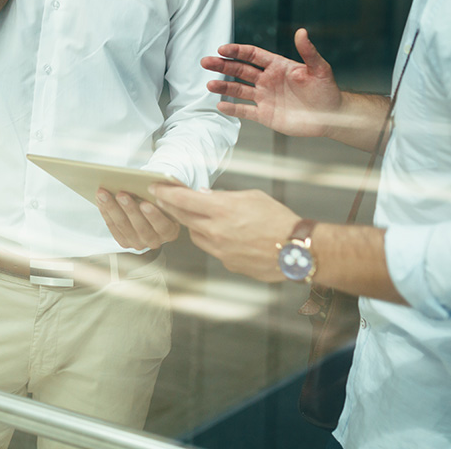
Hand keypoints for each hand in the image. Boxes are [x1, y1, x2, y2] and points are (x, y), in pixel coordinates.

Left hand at [96, 189, 178, 250]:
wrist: (154, 213)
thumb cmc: (161, 203)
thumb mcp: (167, 200)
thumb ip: (163, 195)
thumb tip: (154, 184)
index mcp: (170, 231)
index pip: (162, 225)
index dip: (153, 215)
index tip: (145, 203)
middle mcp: (155, 240)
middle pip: (140, 226)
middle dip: (129, 209)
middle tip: (121, 194)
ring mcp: (138, 243)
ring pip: (123, 226)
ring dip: (112, 208)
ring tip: (104, 194)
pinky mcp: (125, 242)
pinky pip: (113, 228)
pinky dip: (106, 212)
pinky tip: (100, 200)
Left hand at [147, 184, 298, 282]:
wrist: (295, 250)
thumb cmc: (278, 219)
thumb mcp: (252, 197)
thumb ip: (224, 196)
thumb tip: (204, 196)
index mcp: (222, 210)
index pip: (184, 200)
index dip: (166, 193)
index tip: (155, 187)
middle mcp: (216, 231)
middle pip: (183, 218)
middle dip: (170, 207)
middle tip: (162, 199)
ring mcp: (220, 250)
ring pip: (195, 235)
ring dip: (192, 225)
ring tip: (197, 216)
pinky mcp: (227, 263)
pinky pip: (211, 249)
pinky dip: (211, 240)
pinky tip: (222, 234)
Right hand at [200, 28, 342, 138]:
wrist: (331, 116)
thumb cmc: (327, 90)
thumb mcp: (320, 68)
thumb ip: (308, 51)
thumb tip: (302, 31)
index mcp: (278, 66)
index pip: (252, 55)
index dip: (237, 51)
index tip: (222, 49)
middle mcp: (268, 80)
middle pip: (240, 70)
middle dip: (222, 66)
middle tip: (206, 62)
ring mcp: (265, 97)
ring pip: (239, 90)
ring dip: (224, 87)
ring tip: (209, 85)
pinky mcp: (266, 115)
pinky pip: (245, 111)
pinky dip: (233, 109)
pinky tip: (221, 105)